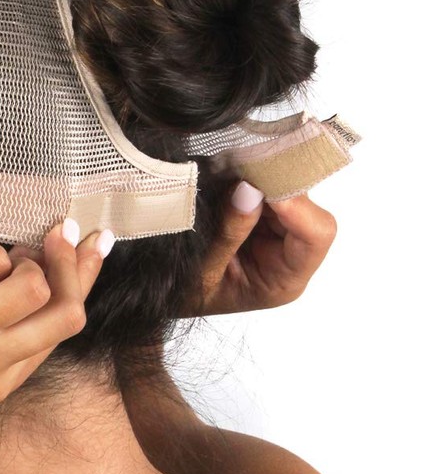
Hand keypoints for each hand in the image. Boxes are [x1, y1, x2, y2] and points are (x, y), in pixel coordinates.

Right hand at [195, 181, 337, 315]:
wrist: (157, 299)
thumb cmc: (184, 297)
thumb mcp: (202, 273)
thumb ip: (228, 234)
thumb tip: (249, 190)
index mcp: (284, 280)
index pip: (316, 235)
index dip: (296, 206)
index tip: (257, 185)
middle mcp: (288, 256)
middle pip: (304, 208)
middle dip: (273, 188)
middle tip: (236, 174)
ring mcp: (275, 236)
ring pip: (285, 193)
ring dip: (258, 181)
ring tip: (221, 179)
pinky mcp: (258, 220)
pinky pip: (264, 190)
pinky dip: (246, 180)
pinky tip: (223, 180)